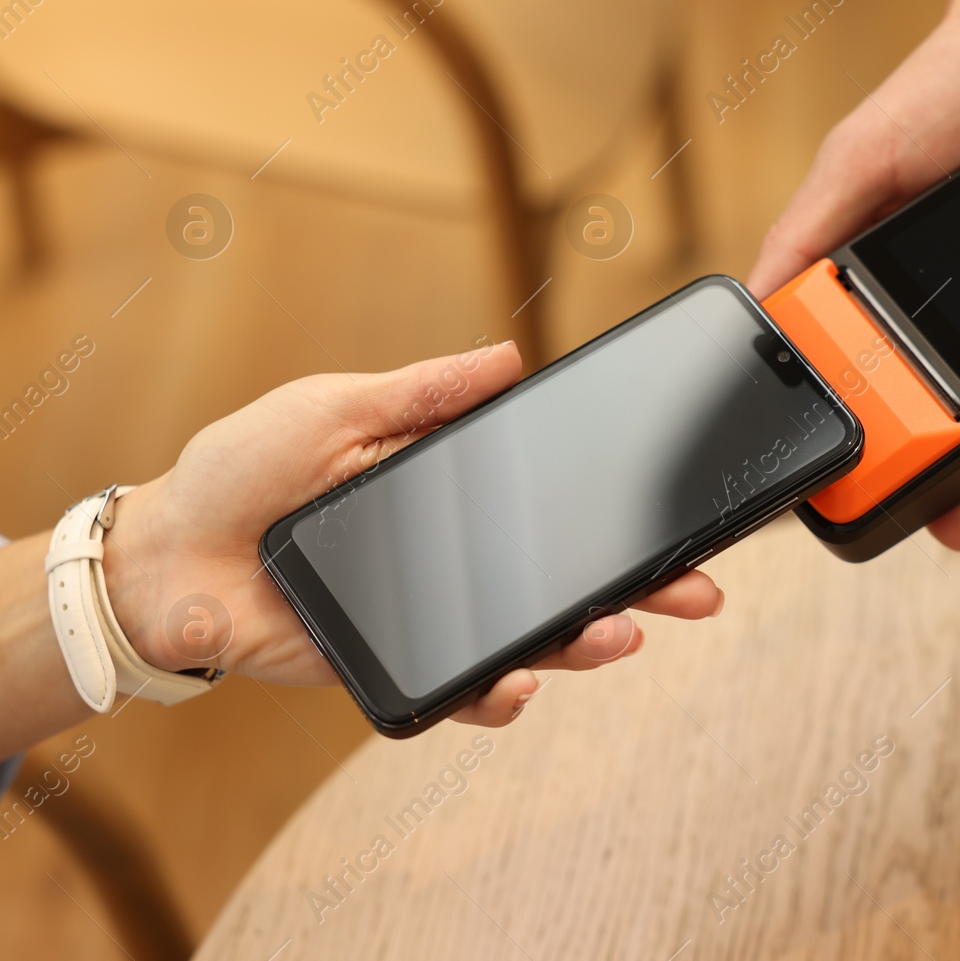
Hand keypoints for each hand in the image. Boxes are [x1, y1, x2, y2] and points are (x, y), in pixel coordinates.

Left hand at [98, 342, 722, 728]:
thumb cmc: (242, 469)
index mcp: (453, 491)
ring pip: (533, 639)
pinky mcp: (398, 663)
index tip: (681, 512)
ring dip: (585, 642)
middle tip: (700, 590)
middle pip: (568, 578)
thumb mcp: (336, 407)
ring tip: (619, 636)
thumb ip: (424, 391)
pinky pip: (462, 687)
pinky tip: (517, 685)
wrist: (167, 553)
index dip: (620, 513)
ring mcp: (435, 615)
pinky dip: (496, 695)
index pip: (556, 503)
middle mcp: (460, 558)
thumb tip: (511, 356)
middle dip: (644, 588)